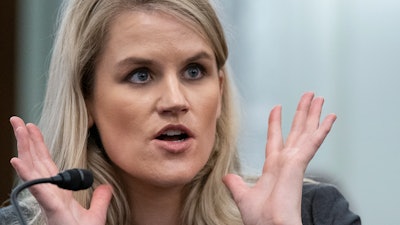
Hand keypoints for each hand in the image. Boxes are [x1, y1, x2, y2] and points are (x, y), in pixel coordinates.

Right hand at [10, 116, 112, 224]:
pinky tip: (17, 160)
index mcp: (58, 192)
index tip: (32, 129)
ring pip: (34, 168)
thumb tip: (106, 187)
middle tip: (17, 120)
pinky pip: (38, 187)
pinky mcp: (51, 207)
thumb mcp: (95, 214)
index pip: (47, 164)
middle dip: (27, 140)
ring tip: (18, 128)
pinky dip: (26, 174)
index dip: (38, 146)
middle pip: (36, 161)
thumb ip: (100, 199)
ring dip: (25, 147)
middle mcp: (50, 193)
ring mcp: (48, 199)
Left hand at [223, 92, 336, 224]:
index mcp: (273, 167)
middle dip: (302, 113)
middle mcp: (286, 162)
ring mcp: (294, 162)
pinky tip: (330, 117)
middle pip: (296, 131)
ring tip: (318, 98)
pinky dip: (321, 130)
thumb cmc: (260, 219)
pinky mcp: (298, 165)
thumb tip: (226, 177)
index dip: (276, 123)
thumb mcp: (243, 196)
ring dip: (312, 114)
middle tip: (309, 96)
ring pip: (305, 132)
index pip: (275, 139)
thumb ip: (235, 184)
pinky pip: (312, 143)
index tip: (277, 107)